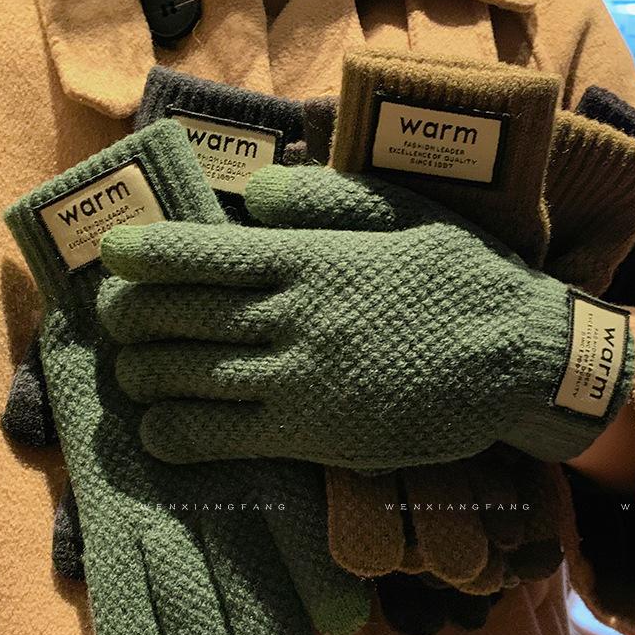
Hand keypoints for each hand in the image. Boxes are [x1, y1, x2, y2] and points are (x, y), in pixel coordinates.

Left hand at [98, 166, 634, 469]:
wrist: (519, 358)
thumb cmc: (463, 279)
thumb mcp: (406, 215)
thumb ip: (323, 199)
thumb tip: (250, 193)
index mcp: (312, 259)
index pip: (201, 254)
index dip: (144, 253)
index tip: (114, 252)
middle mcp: (294, 319)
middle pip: (178, 319)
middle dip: (128, 317)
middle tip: (116, 315)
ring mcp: (300, 383)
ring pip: (186, 381)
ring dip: (141, 374)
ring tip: (131, 369)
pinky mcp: (314, 438)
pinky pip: (223, 440)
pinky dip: (175, 436)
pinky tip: (158, 430)